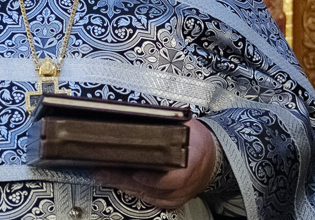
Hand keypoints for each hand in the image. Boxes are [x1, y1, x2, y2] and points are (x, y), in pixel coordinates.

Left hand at [95, 118, 217, 208]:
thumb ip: (169, 123)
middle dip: (124, 177)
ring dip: (122, 184)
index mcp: (192, 163)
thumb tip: (145, 114)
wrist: (211, 158)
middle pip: (150, 186)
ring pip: (145, 194)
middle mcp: (184, 184)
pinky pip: (146, 198)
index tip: (135, 171)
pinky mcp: (168, 201)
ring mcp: (175, 195)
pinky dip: (131, 189)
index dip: (152, 177)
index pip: (173, 178)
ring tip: (103, 173)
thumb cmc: (199, 141)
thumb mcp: (188, 125)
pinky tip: (116, 181)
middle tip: (103, 169)